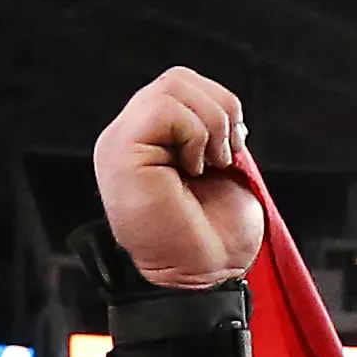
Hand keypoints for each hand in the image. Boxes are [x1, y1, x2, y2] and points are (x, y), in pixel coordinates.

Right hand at [92, 68, 263, 289]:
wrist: (205, 278)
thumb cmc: (216, 239)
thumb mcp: (223, 170)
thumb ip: (210, 130)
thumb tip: (223, 106)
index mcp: (151, 140)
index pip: (182, 85)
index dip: (219, 104)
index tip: (235, 148)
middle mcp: (130, 138)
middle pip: (178, 78)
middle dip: (219, 108)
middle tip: (226, 156)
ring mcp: (121, 144)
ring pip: (172, 86)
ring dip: (211, 123)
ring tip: (211, 164)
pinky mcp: (121, 153)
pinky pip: (164, 109)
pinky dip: (194, 134)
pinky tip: (194, 169)